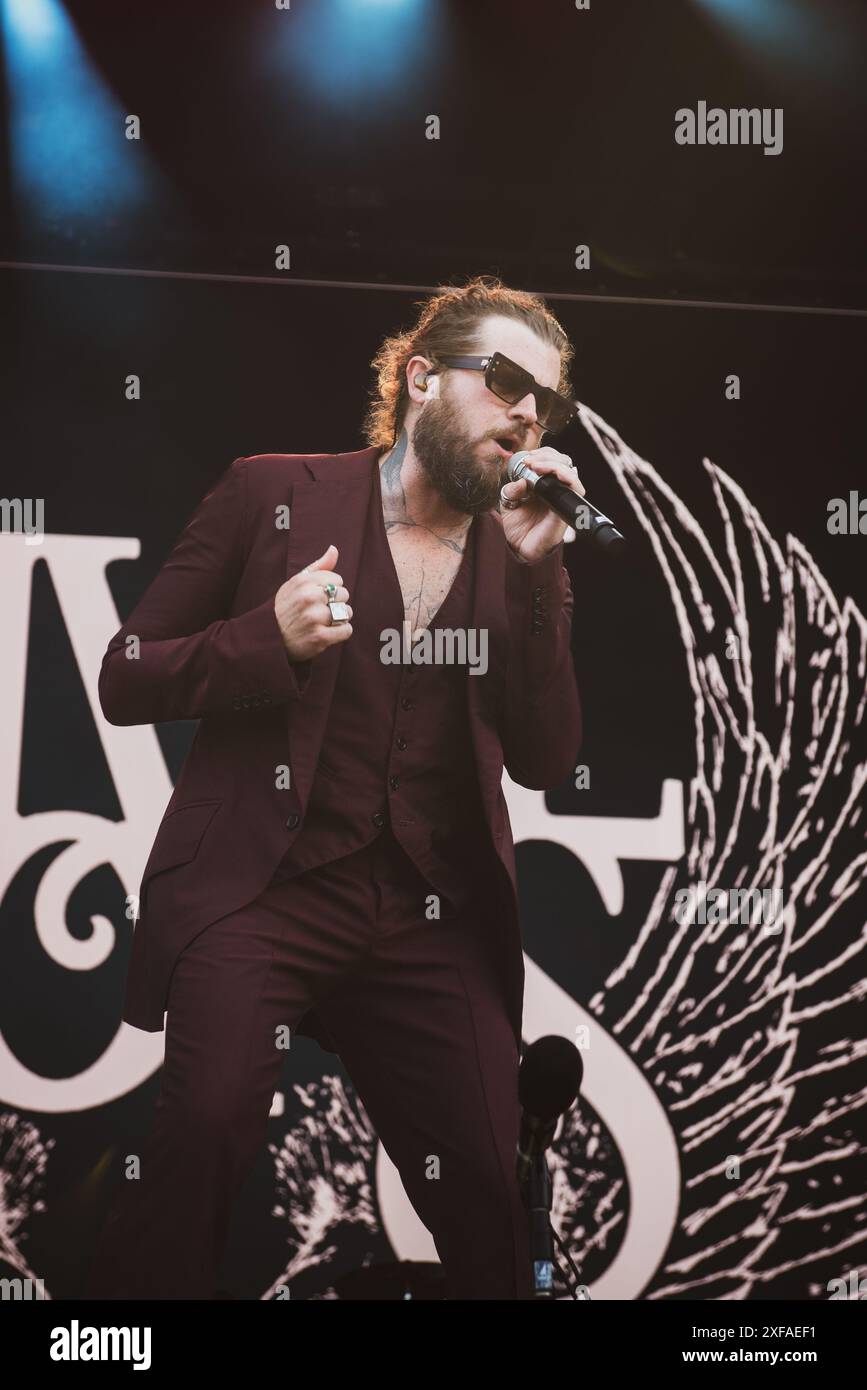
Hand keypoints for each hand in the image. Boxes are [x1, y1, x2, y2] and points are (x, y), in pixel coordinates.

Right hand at [274, 544, 352, 660]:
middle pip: (344, 595)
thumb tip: (334, 549)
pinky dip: (341, 633)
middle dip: (336, 603)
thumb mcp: (296, 583)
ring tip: (324, 622)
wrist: (270, 638)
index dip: (330, 589)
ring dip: (340, 619)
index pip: (337, 579)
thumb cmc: (286, 607)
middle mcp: (309, 598)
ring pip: (347, 612)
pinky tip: (328, 633)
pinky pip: (346, 630)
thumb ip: (317, 567)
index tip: (318, 597)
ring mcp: (314, 618)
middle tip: (320, 611)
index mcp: (303, 581)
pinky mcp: (319, 637)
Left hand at [499, 448, 585, 562]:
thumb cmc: (517, 526)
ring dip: (554, 463)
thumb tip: (522, 480)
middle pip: (564, 461)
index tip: (527, 457)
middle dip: (548, 456)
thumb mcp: (508, 503)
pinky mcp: (566, 508)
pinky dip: (567, 476)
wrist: (520, 548)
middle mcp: (556, 489)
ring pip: (571, 470)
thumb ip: (512, 490)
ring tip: (536, 466)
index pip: (552, 460)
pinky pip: (575, 488)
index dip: (542, 454)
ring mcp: (562, 497)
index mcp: (544, 484)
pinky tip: (553, 474)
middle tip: (530, 461)